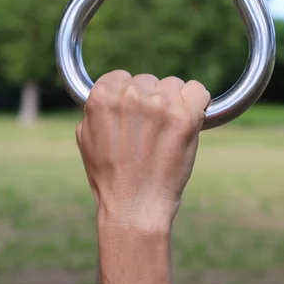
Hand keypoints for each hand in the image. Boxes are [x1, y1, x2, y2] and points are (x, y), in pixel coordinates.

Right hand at [76, 70, 210, 228]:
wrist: (135, 206)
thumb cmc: (109, 177)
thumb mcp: (86, 138)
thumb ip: (97, 109)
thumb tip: (109, 92)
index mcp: (102, 96)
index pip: (121, 77)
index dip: (127, 96)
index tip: (133, 113)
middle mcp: (131, 95)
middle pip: (147, 80)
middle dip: (149, 100)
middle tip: (149, 130)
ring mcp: (160, 105)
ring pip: (173, 85)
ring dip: (172, 102)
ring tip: (166, 131)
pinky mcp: (186, 117)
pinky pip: (198, 90)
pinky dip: (196, 102)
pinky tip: (189, 119)